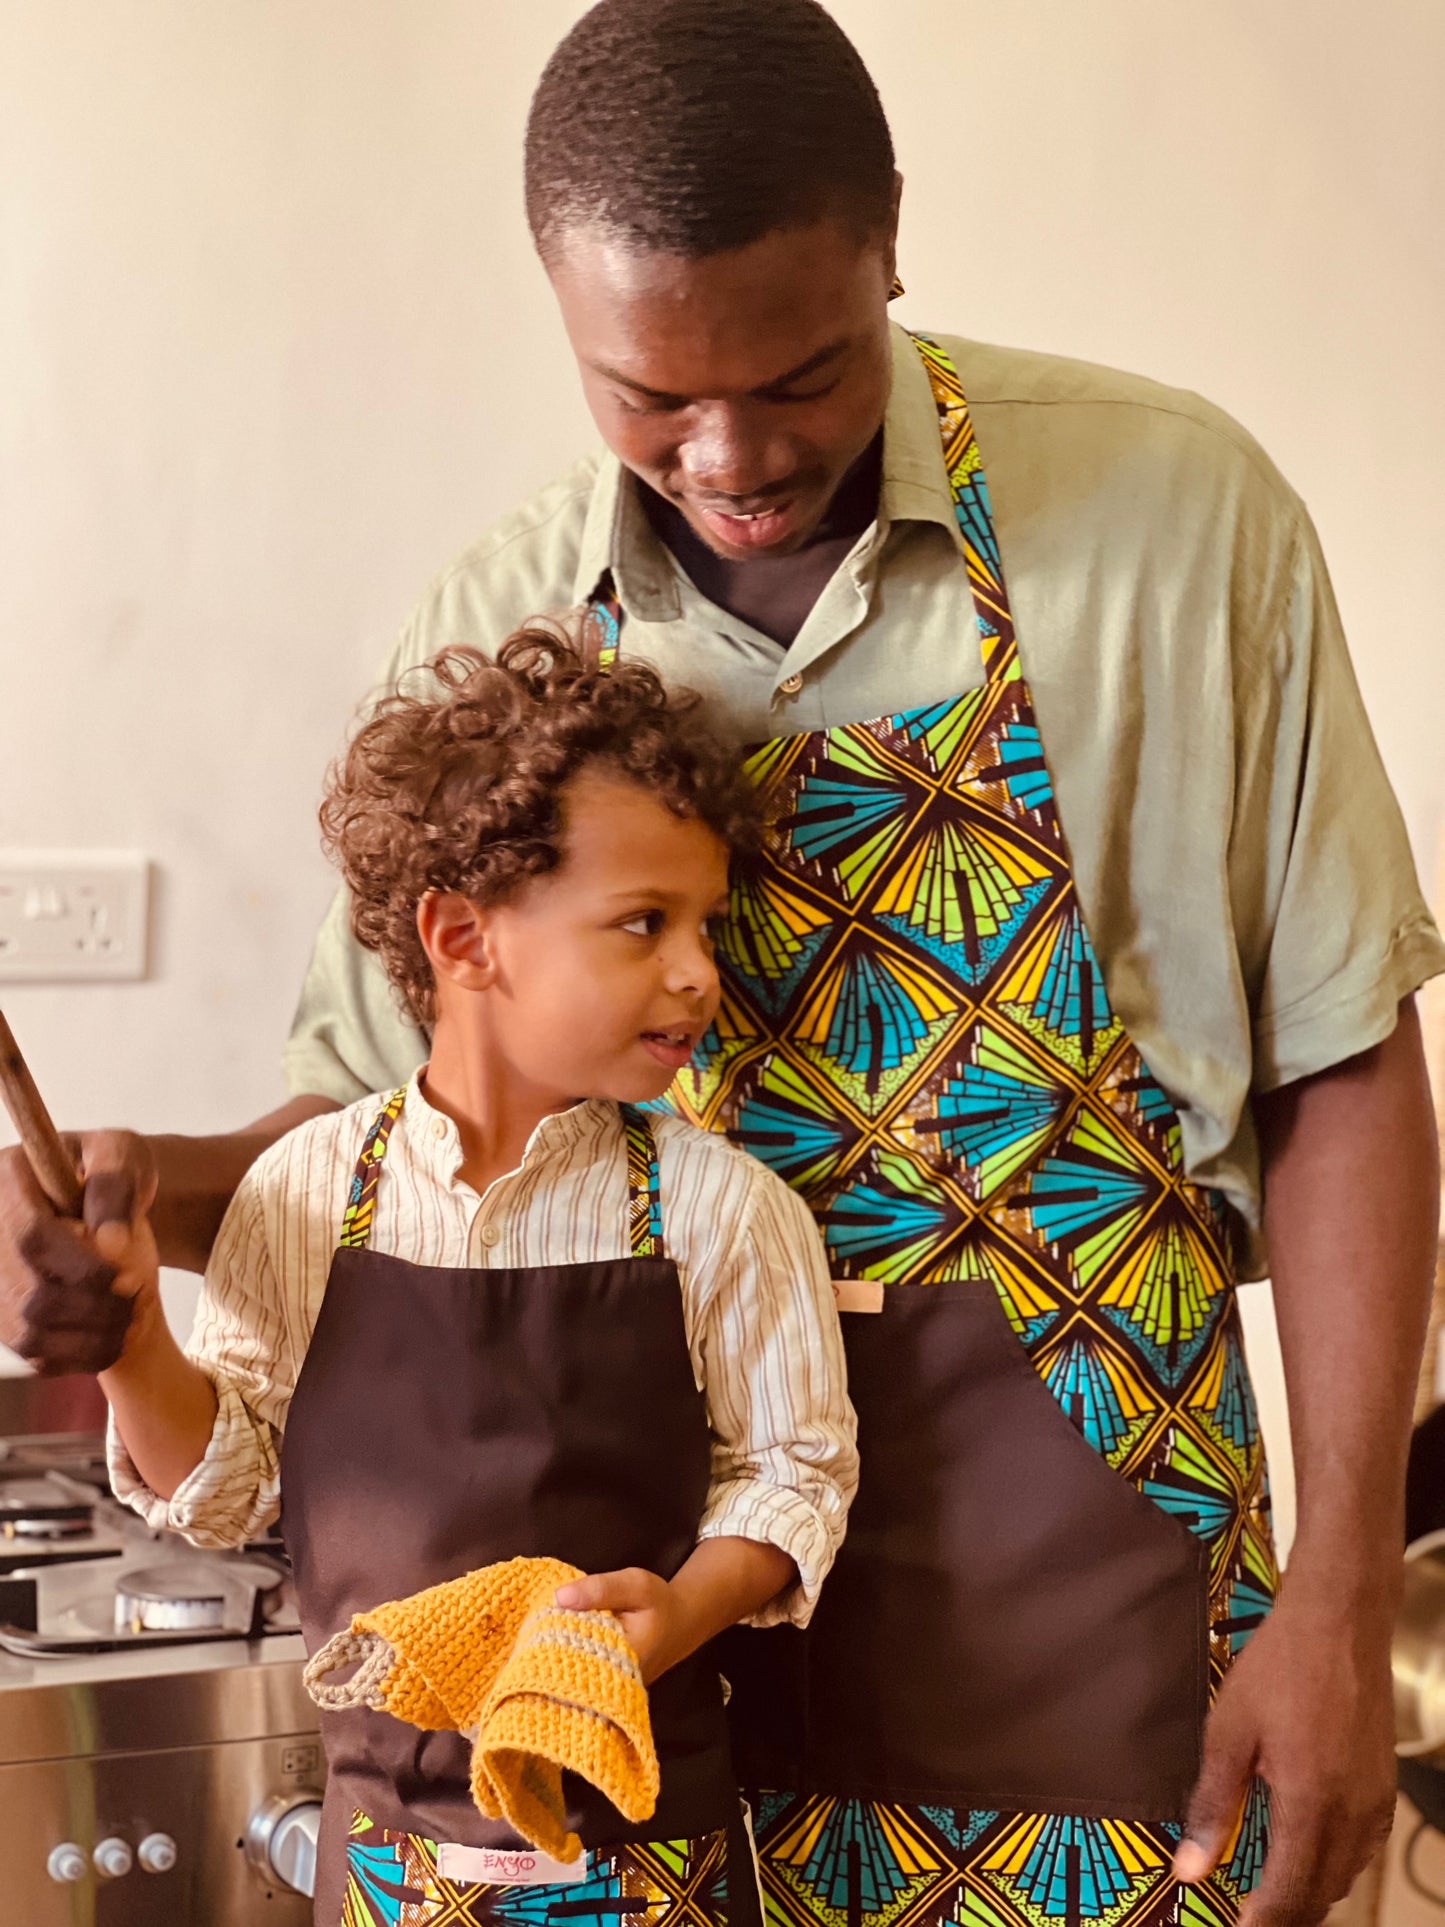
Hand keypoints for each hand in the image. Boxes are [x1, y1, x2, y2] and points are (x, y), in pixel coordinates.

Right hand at [0, 1132, 157, 1374]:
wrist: (106, 1202)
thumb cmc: (114, 1170)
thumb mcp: (123, 1157)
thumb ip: (116, 1190)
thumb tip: (111, 1242)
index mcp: (8, 1179)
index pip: (32, 1235)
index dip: (80, 1265)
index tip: (129, 1276)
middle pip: (29, 1292)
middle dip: (93, 1307)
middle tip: (137, 1300)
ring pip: (28, 1331)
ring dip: (89, 1336)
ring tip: (132, 1318)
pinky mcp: (5, 1314)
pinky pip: (34, 1352)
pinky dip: (80, 1355)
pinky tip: (115, 1338)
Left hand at [554, 1568, 685, 1683]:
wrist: (682, 1623)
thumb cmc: (660, 1603)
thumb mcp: (635, 1585)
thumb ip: (601, 1589)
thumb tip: (559, 1597)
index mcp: (621, 1660)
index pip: (573, 1653)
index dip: (552, 1636)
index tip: (543, 1618)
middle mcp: (614, 1682)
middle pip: (569, 1665)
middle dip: (552, 1641)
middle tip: (544, 1619)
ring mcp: (610, 1687)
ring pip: (572, 1668)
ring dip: (559, 1647)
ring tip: (550, 1628)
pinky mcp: (606, 1683)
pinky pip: (579, 1669)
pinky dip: (569, 1652)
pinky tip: (564, 1637)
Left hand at [1173, 1585, 1396, 1922]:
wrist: (1338, 1622)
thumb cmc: (1278, 1668)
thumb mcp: (1229, 1732)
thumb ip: (1213, 1805)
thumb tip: (1190, 1868)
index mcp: (1312, 1804)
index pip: (1290, 1893)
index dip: (1264, 1921)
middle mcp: (1353, 1813)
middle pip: (1322, 1892)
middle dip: (1286, 1911)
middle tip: (1250, 1912)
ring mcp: (1375, 1801)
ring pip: (1346, 1873)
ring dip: (1311, 1888)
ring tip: (1271, 1886)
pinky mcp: (1384, 1786)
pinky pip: (1363, 1847)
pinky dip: (1335, 1860)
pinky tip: (1307, 1846)